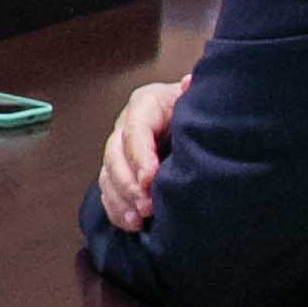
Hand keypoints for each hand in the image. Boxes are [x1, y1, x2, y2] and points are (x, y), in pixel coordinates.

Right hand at [96, 76, 186, 233]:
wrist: (199, 122)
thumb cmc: (196, 110)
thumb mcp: (197, 99)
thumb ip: (194, 95)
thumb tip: (191, 84)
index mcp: (145, 105)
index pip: (135, 129)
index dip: (140, 155)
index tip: (151, 178)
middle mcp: (127, 127)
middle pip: (115, 155)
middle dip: (129, 183)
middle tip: (146, 204)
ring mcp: (121, 151)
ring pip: (108, 175)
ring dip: (121, 199)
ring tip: (139, 218)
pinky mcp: (121, 172)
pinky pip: (109, 191)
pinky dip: (117, 209)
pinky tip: (131, 223)